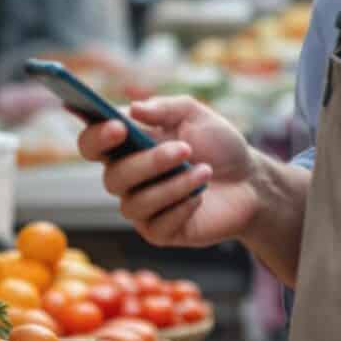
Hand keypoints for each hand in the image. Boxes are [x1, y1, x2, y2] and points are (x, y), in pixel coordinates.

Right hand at [79, 96, 260, 247]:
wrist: (249, 181)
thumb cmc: (216, 145)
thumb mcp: (195, 114)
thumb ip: (164, 108)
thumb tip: (133, 109)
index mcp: (126, 146)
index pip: (91, 144)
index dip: (96, 136)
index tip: (118, 127)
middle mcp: (126, 178)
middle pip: (113, 177)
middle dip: (148, 163)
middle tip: (183, 149)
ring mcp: (141, 208)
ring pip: (135, 204)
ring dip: (173, 186)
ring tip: (204, 171)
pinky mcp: (159, 233)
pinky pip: (156, 226)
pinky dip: (181, 208)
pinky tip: (200, 196)